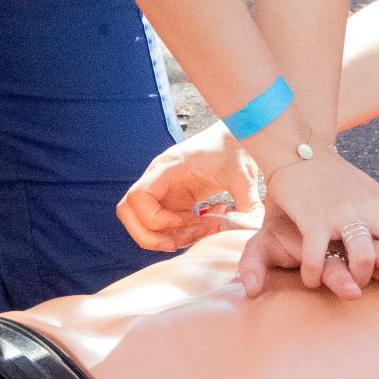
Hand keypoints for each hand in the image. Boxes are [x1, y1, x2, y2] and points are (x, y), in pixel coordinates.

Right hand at [117, 121, 260, 251]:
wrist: (237, 136)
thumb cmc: (236, 149)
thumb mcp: (244, 177)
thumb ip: (248, 204)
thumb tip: (250, 230)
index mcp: (170, 167)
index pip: (137, 196)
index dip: (152, 218)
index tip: (180, 221)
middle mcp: (160, 179)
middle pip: (128, 212)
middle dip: (150, 236)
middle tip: (179, 241)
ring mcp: (164, 191)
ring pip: (144, 223)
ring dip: (171, 236)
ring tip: (206, 228)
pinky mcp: (174, 200)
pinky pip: (164, 225)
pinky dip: (182, 233)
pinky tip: (208, 222)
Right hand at [257, 148, 378, 295]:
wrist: (301, 149)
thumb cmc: (338, 182)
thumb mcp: (373, 197)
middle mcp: (370, 210)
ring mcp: (342, 214)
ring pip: (364, 256)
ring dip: (360, 277)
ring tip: (352, 289)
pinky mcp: (314, 218)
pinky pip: (317, 256)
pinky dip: (315, 273)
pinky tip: (311, 280)